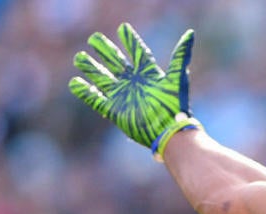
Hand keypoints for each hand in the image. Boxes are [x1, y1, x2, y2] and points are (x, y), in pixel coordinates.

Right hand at [69, 23, 195, 156]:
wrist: (169, 132)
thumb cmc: (174, 106)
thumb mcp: (177, 78)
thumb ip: (180, 56)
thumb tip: (190, 34)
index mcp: (148, 74)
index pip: (137, 52)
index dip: (130, 41)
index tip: (123, 28)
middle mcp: (134, 83)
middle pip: (116, 63)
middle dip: (105, 50)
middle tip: (94, 38)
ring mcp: (123, 96)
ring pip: (102, 78)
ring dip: (91, 67)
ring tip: (80, 57)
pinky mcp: (115, 111)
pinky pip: (95, 99)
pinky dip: (85, 91)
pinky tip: (75, 82)